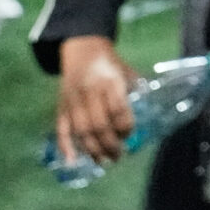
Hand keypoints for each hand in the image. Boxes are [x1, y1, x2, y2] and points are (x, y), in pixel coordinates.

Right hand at [56, 34, 135, 162]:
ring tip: (103, 161)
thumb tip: (148, 115)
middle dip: (109, 145)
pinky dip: (65, 146)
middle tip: (118, 156)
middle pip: (99, 125)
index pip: (118, 110)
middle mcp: (90, 92)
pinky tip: (72, 161)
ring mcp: (73, 100)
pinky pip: (61, 128)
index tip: (130, 136)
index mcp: (109, 82)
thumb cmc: (110, 63)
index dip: (125, 127)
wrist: (82, 48)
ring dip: (92, 149)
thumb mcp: (127, 71)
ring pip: (81, 130)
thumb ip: (135, 90)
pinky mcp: (61, 105)